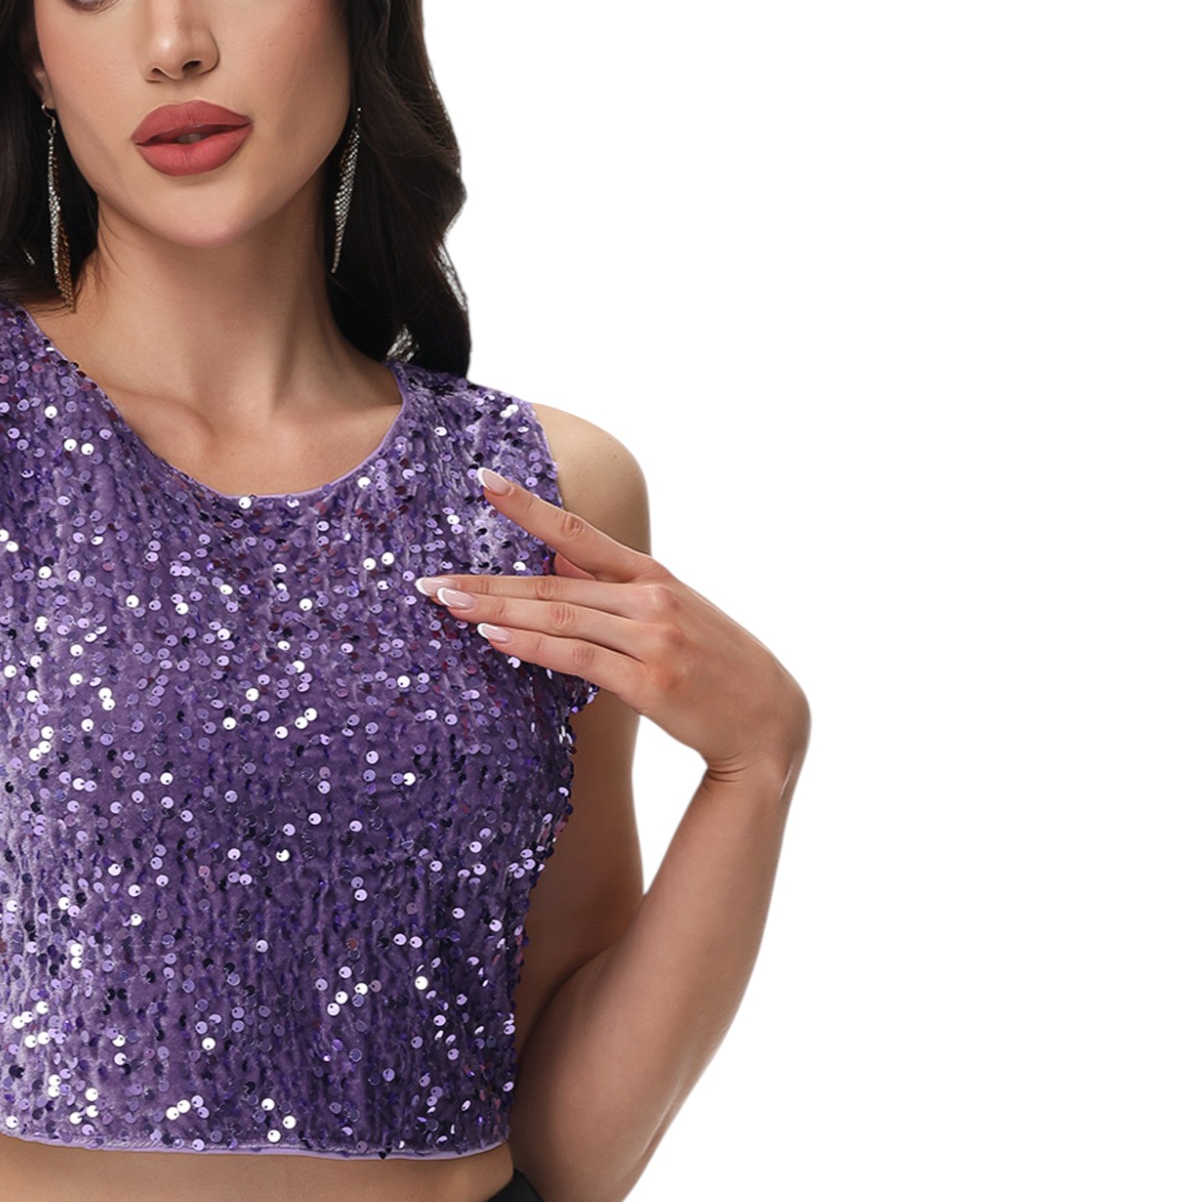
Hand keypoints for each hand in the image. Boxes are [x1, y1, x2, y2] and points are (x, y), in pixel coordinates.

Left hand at [415, 466, 808, 781]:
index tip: (482, 481)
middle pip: (551, 581)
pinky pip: (576, 659)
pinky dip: (531, 648)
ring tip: (448, 605)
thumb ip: (612, 584)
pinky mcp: (649, 683)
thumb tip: (556, 554)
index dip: (528, 505)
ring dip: (496, 612)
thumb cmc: (714, 665)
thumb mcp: (670, 611)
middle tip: (430, 581)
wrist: (770, 720)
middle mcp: (650, 599)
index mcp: (653, 576)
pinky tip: (494, 639)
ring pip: (558, 617)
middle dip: (486, 581)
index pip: (578, 531)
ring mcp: (651, 640)